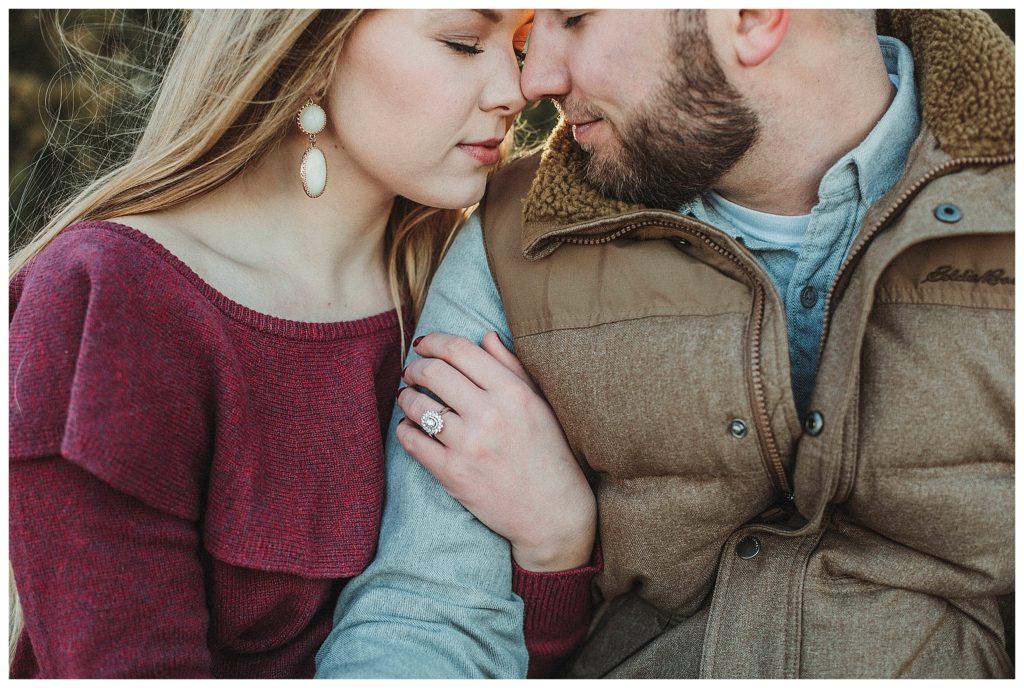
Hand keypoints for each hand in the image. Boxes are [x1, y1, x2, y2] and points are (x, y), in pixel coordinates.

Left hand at [396, 332, 595, 571]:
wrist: (552, 513)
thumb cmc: (549, 454)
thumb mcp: (539, 404)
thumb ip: (511, 367)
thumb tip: (485, 336)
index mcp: (513, 392)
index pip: (460, 351)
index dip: (435, 341)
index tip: (425, 344)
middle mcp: (489, 415)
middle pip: (433, 372)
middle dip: (415, 367)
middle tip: (412, 371)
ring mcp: (468, 445)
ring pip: (417, 405)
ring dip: (405, 396)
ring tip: (407, 396)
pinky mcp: (452, 474)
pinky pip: (412, 442)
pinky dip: (403, 430)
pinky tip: (409, 427)